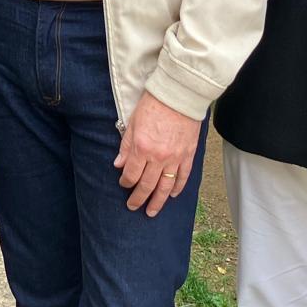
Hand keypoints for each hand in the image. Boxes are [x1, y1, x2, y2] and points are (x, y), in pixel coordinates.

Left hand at [114, 91, 200, 216]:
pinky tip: (171, 196)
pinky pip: (183, 177)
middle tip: (133, 206)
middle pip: (146, 185)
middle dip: (138, 198)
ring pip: (165, 187)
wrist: (179, 94)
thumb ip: (126, 146)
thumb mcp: (133, 123)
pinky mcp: (188, 155)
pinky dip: (177, 188)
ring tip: (151, 212)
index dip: (125, 181)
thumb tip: (119, 165)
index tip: (123, 183)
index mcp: (142, 148)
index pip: (131, 174)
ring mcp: (175, 158)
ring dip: (157, 202)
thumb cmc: (153, 105)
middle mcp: (158, 157)